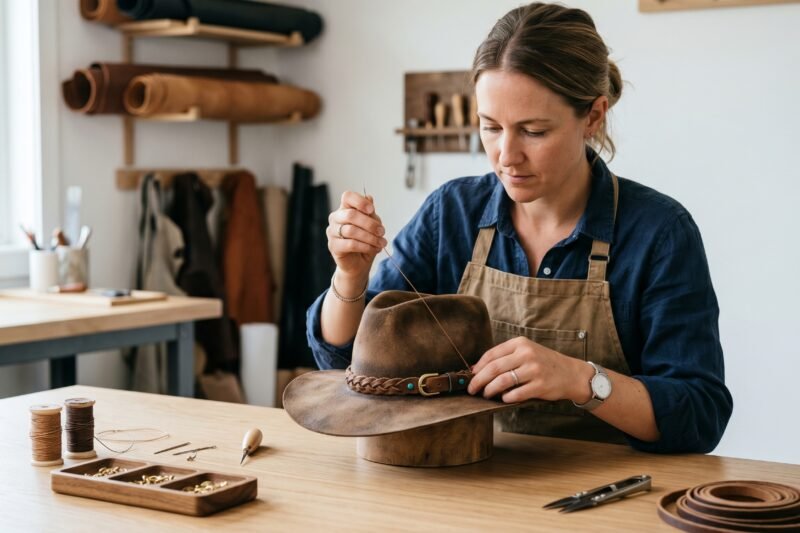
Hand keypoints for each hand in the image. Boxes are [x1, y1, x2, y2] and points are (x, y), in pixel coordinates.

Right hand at [326, 191, 387, 283]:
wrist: (358, 264)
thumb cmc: (365, 242)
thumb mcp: (372, 225)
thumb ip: (370, 213)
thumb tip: (369, 198)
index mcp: (345, 209)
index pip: (347, 197)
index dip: (360, 201)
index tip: (372, 210)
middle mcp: (336, 218)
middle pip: (351, 214)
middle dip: (370, 224)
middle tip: (382, 232)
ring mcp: (332, 232)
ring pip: (351, 230)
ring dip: (370, 237)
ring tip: (381, 243)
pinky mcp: (333, 246)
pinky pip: (350, 244)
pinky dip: (365, 246)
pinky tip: (374, 249)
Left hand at [467, 336, 591, 403]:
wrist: (571, 373)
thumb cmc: (543, 363)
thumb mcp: (526, 352)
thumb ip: (505, 357)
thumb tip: (476, 369)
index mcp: (520, 344)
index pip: (492, 354)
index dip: (478, 366)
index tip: (470, 375)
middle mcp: (527, 354)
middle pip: (494, 368)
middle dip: (479, 380)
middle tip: (472, 389)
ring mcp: (534, 370)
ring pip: (503, 381)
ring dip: (490, 390)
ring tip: (486, 394)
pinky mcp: (540, 385)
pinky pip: (516, 393)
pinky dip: (506, 398)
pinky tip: (503, 399)